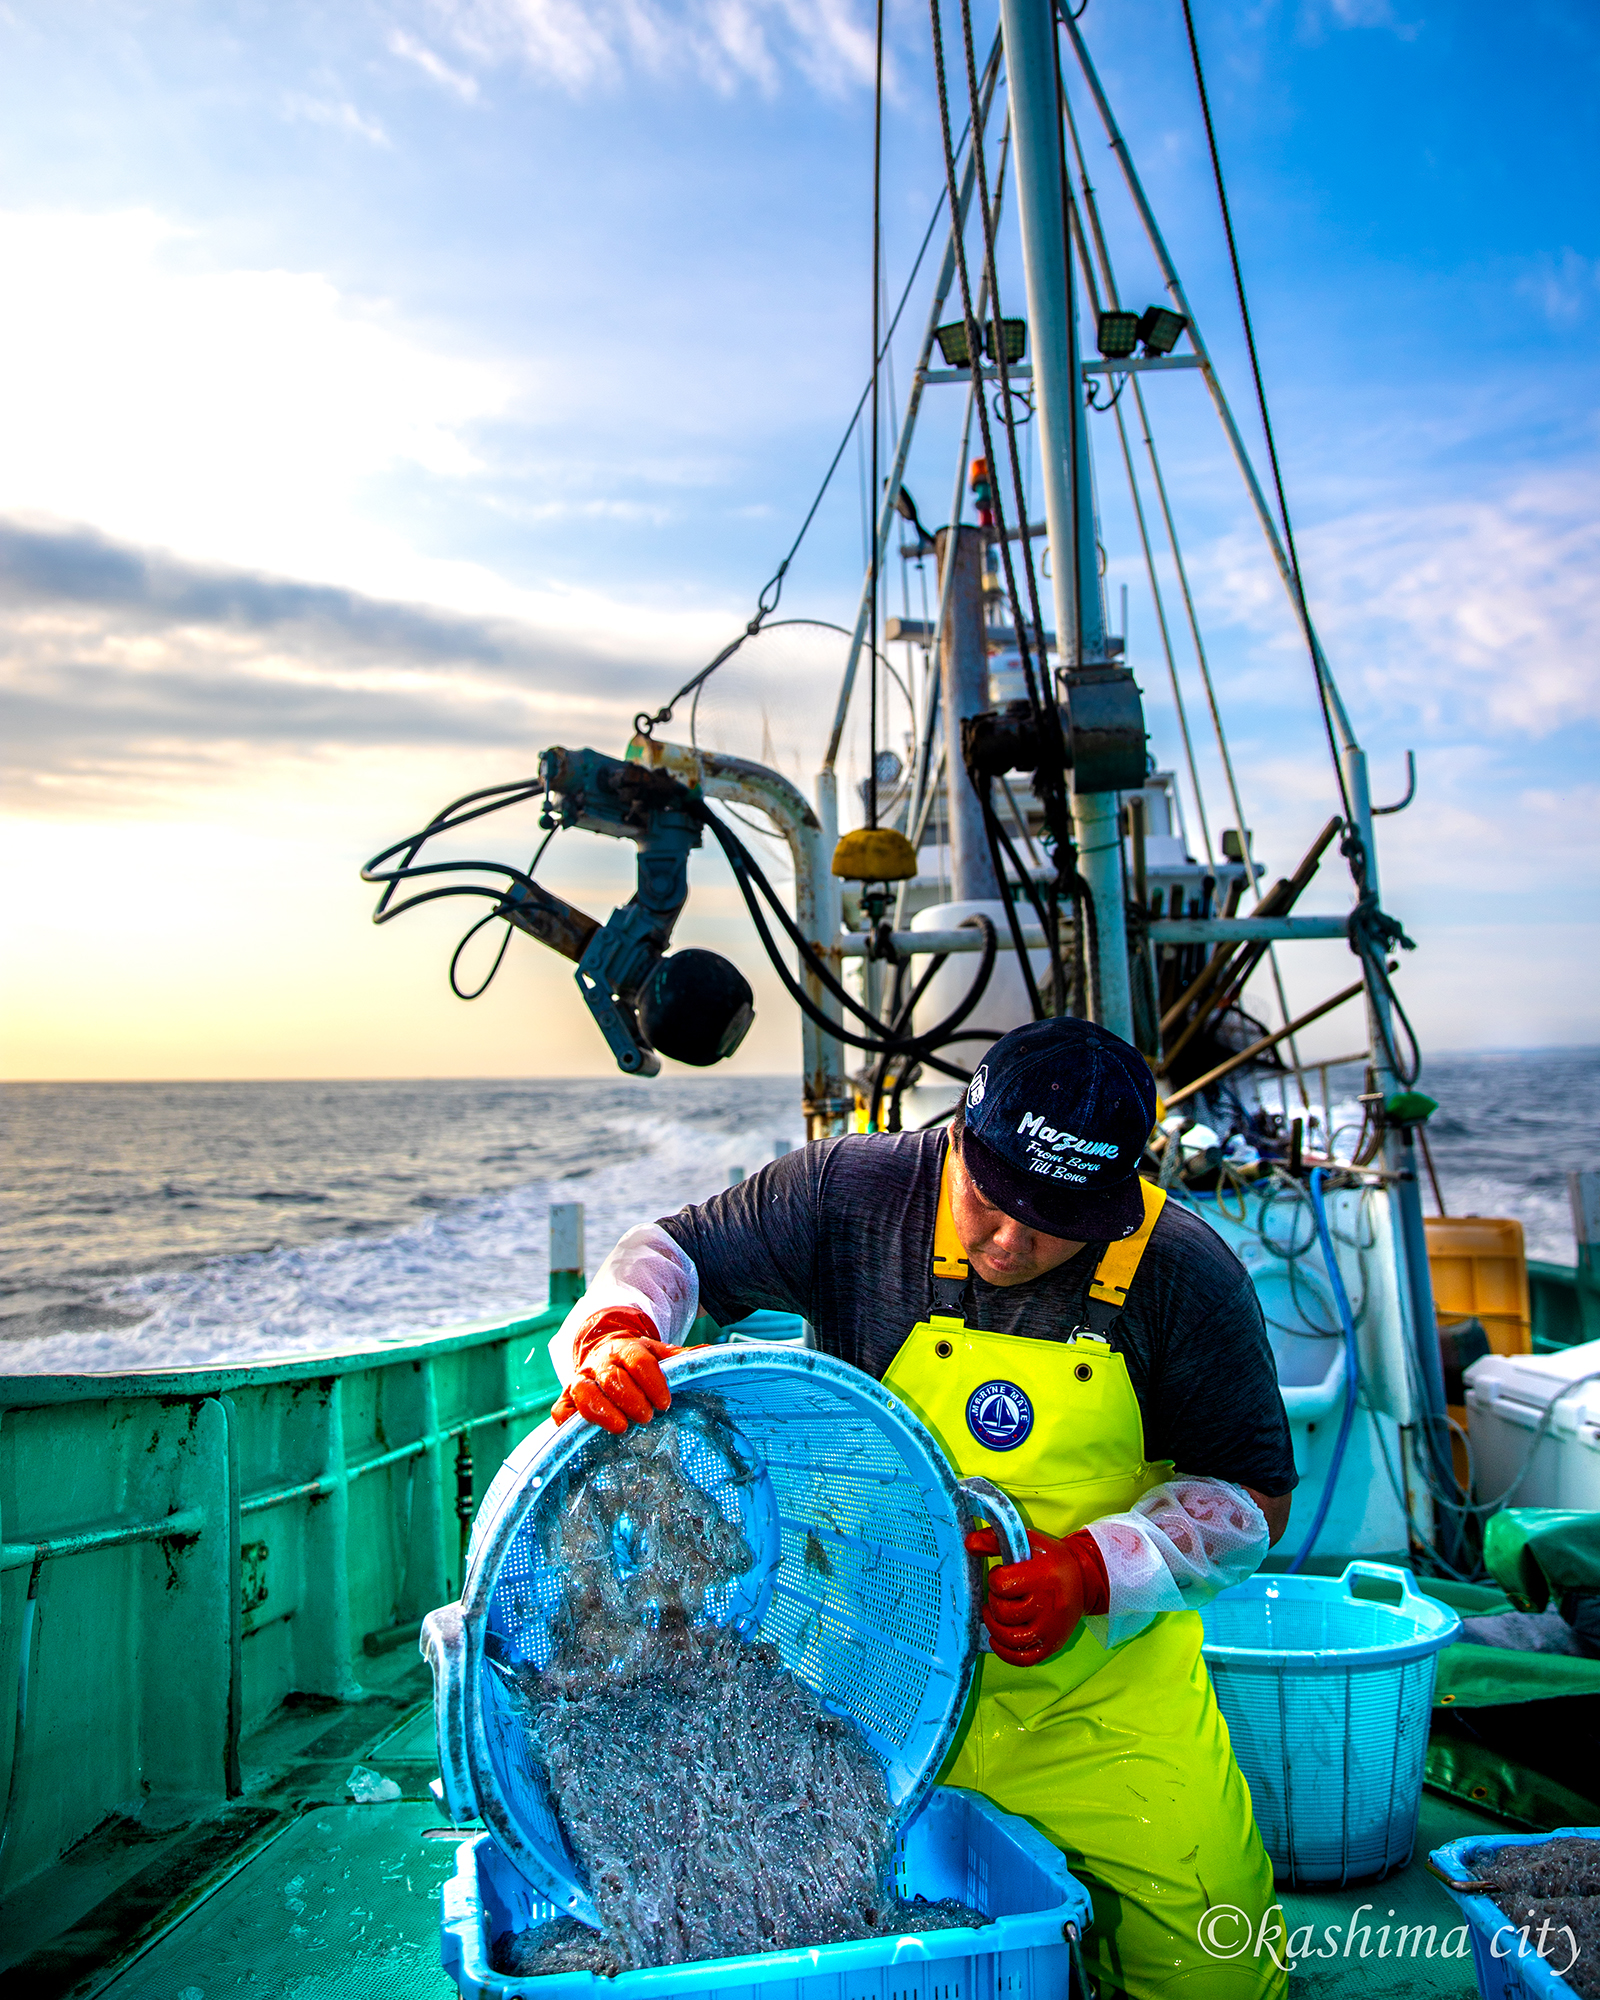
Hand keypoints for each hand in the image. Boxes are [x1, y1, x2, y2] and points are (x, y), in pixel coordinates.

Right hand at [551, 1306, 685, 1433]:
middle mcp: (601, 1362)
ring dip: (602, 1411)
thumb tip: (711, 1354)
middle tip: (648, 1417)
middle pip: (613, 1377)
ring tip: (622, 1427)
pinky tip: (586, 1435)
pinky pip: (561, 1411)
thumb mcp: (660, 1355)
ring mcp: (581, 1379)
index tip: (665, 1402)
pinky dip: (568, 1424)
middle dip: (631, 1399)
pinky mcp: (566, 1398)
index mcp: (627, 1349)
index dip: (652, 1381)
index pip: (639, 1361)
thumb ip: (683, 1358)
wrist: (606, 1352)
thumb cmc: (638, 1361)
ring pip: (584, 1392)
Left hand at [964, 1526, 1108, 1665]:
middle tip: (1001, 1595)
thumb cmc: (1051, 1559)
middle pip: (1004, 1612)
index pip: (1001, 1584)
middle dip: (994, 1602)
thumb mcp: (1027, 1542)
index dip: (995, 1578)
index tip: (1002, 1574)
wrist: (1084, 1579)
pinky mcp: (1052, 1645)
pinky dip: (1005, 1652)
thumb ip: (995, 1540)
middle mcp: (1049, 1605)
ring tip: (995, 1615)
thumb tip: (969, 1544)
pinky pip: (1023, 1659)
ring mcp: (1051, 1629)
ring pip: (1010, 1638)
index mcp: (1043, 1576)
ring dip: (994, 1627)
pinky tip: (998, 1639)